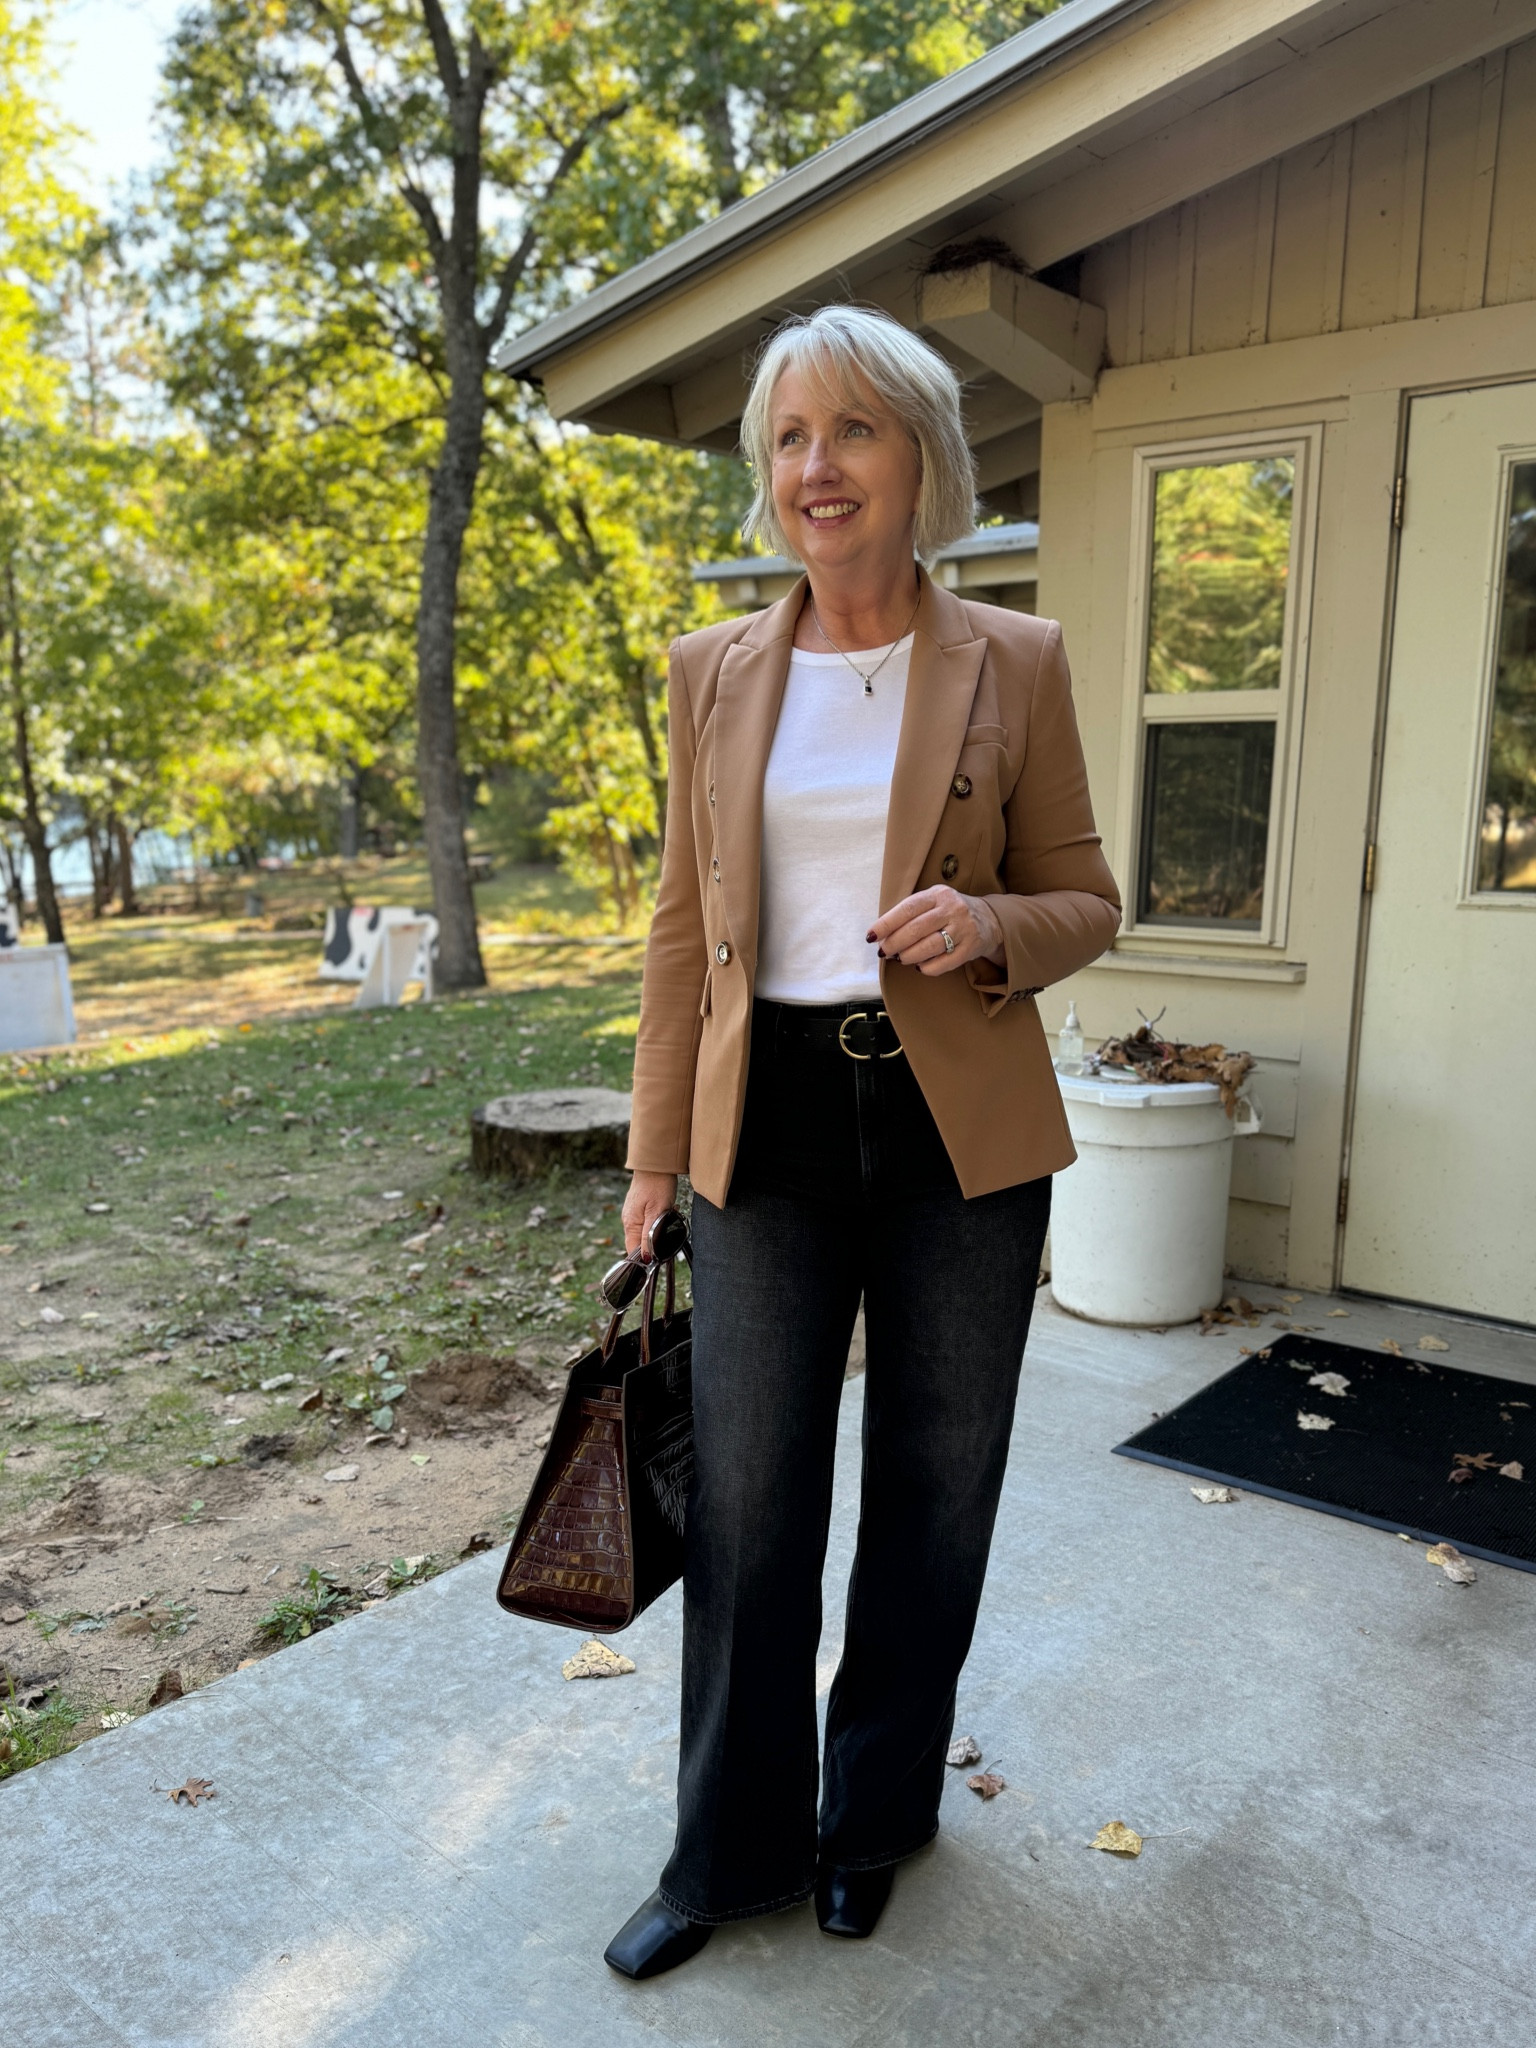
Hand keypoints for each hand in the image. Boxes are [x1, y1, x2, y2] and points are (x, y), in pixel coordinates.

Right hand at [622, 1170, 677, 1255]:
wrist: (657, 1163)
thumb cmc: (657, 1186)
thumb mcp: (656, 1214)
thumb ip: (649, 1237)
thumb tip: (645, 1258)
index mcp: (630, 1224)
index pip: (633, 1250)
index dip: (645, 1257)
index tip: (661, 1254)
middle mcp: (629, 1220)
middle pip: (640, 1242)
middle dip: (655, 1241)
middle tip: (668, 1229)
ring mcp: (634, 1213)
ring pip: (646, 1231)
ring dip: (659, 1229)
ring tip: (670, 1216)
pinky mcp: (640, 1207)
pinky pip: (649, 1221)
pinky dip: (659, 1219)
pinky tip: (668, 1210)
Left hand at [868, 886, 1005, 976]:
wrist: (988, 920)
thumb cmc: (949, 912)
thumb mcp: (933, 902)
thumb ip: (910, 914)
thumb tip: (880, 936)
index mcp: (938, 894)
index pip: (907, 908)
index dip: (886, 924)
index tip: (871, 936)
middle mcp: (952, 909)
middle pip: (916, 929)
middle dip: (895, 943)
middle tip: (884, 952)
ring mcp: (964, 929)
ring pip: (929, 946)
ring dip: (909, 956)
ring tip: (901, 959)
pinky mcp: (971, 948)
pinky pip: (944, 962)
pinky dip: (927, 967)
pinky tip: (921, 966)